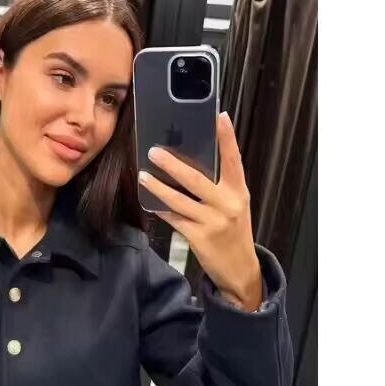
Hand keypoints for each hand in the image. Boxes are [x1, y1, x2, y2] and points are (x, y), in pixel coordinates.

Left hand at [139, 112, 262, 310]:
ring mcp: (213, 221)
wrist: (240, 269)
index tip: (219, 116)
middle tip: (154, 151)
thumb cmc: (234, 232)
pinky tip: (150, 202)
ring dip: (159, 187)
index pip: (233, 159)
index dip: (226, 138)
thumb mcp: (235, 205)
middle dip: (173, 164)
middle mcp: (228, 203)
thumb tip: (195, 163)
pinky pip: (175, 219)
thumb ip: (220, 187)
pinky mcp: (199, 237)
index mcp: (238, 191)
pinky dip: (162, 210)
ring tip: (143, 175)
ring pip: (180, 200)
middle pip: (197, 179)